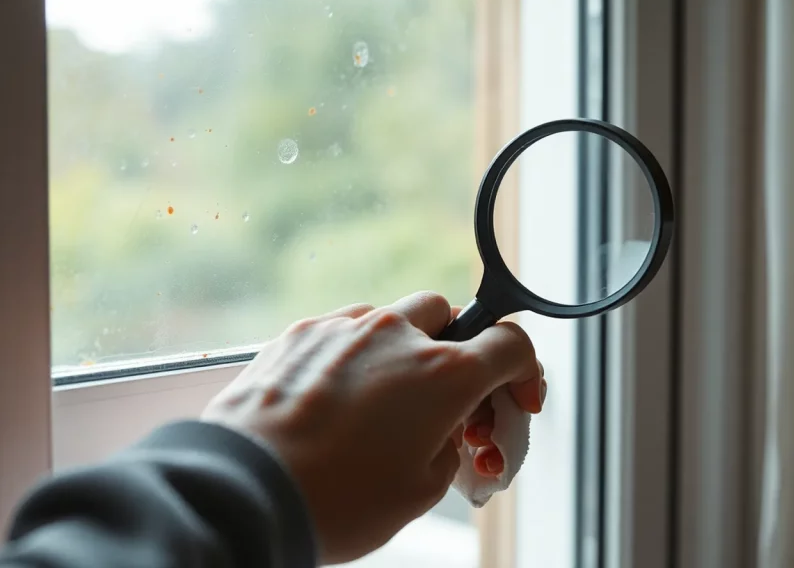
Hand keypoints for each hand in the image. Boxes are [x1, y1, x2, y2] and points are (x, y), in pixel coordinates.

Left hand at [201, 292, 542, 563]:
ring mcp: (345, 327)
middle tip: (448, 401)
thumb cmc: (336, 499)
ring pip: (393, 318)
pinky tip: (338, 401)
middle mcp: (398, 335)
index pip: (511, 343)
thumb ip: (449, 445)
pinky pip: (344, 331)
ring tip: (385, 406)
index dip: (526, 372)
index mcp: (444, 375)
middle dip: (458, 353)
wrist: (244, 490)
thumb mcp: (421, 490)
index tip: (519, 398)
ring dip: (403, 351)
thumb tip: (441, 427)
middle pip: (451, 317)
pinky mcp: (300, 333)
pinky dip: (354, 357)